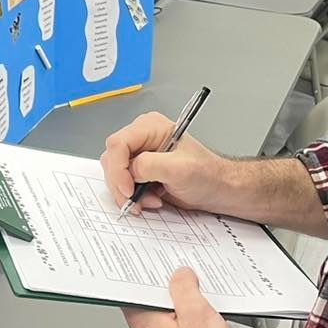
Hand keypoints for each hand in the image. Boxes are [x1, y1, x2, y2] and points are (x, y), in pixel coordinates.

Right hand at [100, 111, 230, 213]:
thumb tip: (129, 170)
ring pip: (114, 174)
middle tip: (135, 200)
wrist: (216, 189)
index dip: (118, 169)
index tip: (128, 190)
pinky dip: (133, 197)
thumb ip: (150, 165)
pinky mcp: (139, 170)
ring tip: (150, 200)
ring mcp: (139, 154)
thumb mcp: (180, 169)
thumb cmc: (206, 174)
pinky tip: (150, 199)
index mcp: (150, 127)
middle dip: (122, 185)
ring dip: (128, 193)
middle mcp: (141, 137)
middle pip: (112, 160)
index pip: (118, 143)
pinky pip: (122, 184)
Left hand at [123, 268, 256, 327]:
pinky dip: (191, 313)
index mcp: (144, 325)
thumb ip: (184, 288)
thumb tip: (180, 275)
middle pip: (150, 298)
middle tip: (181, 269)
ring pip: (167, 311)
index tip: (148, 258)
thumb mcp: (197, 313)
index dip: (139, 271)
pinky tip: (207, 311)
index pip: (131, 290)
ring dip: (182, 298)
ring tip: (200, 291)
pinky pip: (181, 323)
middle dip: (165, 282)